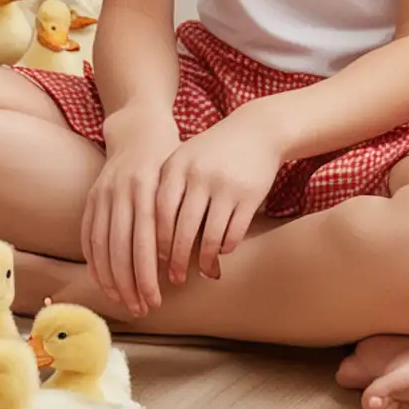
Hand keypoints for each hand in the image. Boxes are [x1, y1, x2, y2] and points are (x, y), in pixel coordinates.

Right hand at [82, 105, 180, 317]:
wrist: (140, 130)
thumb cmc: (172, 163)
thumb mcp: (183, 185)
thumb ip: (185, 221)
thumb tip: (205, 267)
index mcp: (147, 190)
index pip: (144, 245)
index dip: (147, 276)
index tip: (156, 301)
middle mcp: (121, 193)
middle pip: (121, 250)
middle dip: (130, 284)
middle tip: (141, 309)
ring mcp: (102, 194)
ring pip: (102, 246)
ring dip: (111, 279)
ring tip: (123, 302)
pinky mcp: (91, 197)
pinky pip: (88, 235)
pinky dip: (94, 261)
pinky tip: (103, 281)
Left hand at [156, 107, 282, 285]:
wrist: (257, 130)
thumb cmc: (212, 152)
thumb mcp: (185, 160)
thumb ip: (167, 190)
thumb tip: (152, 240)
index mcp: (176, 166)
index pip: (159, 213)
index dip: (156, 241)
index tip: (155, 260)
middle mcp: (198, 175)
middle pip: (182, 230)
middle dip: (177, 260)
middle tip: (175, 279)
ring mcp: (225, 185)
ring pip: (210, 237)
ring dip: (205, 260)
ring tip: (202, 271)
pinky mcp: (249, 195)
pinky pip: (234, 233)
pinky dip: (226, 247)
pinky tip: (223, 251)